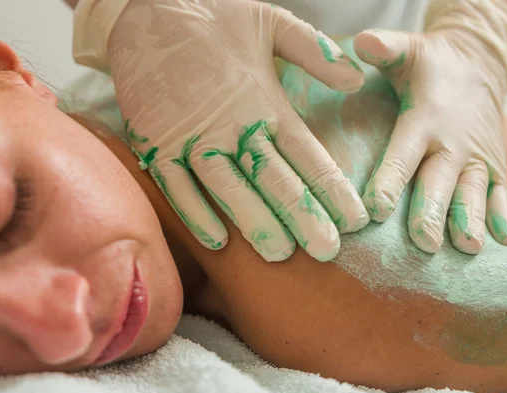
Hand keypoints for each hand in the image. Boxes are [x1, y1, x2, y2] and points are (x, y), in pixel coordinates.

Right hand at [108, 0, 368, 261]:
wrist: (150, 6)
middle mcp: (232, 124)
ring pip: (227, 187)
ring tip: (279, 254)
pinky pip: (176, 184)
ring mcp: (191, 135)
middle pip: (272, 178)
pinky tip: (217, 240)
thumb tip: (357, 77)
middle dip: (302, 216)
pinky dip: (195, 212)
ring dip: (253, 222)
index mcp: (265, 102)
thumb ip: (315, 53)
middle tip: (327, 251)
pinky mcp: (156, 140)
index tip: (354, 220)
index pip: (307, 154)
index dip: (331, 188)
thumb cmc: (216, 16)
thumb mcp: (273, 22)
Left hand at [353, 0, 506, 253]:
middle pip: (440, 181)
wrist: (478, 66)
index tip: (375, 208)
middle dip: (432, 211)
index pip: (404, 153)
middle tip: (423, 241)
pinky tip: (504, 243)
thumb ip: (385, 48)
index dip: (389, 181)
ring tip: (468, 247)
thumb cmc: (429, 66)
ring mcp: (477, 157)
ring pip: (473, 194)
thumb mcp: (407, 50)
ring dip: (470, 220)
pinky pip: (500, 194)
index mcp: (424, 118)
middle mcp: (452, 142)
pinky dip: (503, 217)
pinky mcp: (494, 167)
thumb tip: (362, 41)